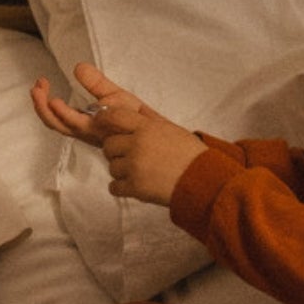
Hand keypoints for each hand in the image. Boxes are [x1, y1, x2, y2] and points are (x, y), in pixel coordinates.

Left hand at [30, 61, 205, 206]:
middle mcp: (138, 144)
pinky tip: (139, 185)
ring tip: (143, 172)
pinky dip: (124, 187)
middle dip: (116, 151)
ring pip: (111, 166)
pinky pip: (114, 186)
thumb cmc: (190, 154)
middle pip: (108, 145)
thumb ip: (145, 123)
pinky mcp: (135, 187)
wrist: (205, 181)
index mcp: (148, 127)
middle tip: (133, 156)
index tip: (99, 122)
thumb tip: (121, 117)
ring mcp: (135, 166)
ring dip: (122, 171)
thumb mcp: (169, 129)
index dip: (102, 119)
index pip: (113, 116)